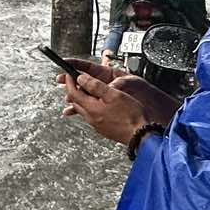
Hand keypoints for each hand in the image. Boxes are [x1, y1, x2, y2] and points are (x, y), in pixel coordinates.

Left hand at [57, 61, 177, 146]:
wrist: (141, 135)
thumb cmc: (131, 115)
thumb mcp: (113, 94)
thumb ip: (96, 86)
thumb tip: (82, 79)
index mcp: (91, 108)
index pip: (73, 93)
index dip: (69, 81)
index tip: (69, 74)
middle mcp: (91, 118)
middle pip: (76, 102)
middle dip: (74, 89)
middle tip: (75, 81)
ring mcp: (97, 125)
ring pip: (83, 109)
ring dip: (82, 99)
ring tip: (85, 91)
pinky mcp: (103, 129)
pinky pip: (91, 116)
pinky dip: (90, 107)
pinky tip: (98, 105)